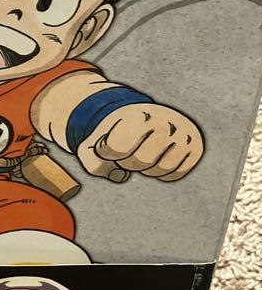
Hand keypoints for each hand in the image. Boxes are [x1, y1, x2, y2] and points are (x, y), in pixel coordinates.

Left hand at [78, 103, 202, 183]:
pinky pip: (175, 174)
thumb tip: (120, 175)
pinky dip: (161, 173)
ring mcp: (184, 134)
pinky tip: (155, 158)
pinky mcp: (196, 148)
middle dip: (126, 161)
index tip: (106, 141)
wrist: (140, 116)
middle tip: (126, 149)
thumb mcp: (94, 141)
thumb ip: (92, 161)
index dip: (105, 151)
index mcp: (139, 114)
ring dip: (145, 168)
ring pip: (159, 170)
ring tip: (141, 152)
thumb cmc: (114, 132)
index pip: (116, 148)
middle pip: (139, 162)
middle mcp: (166, 121)